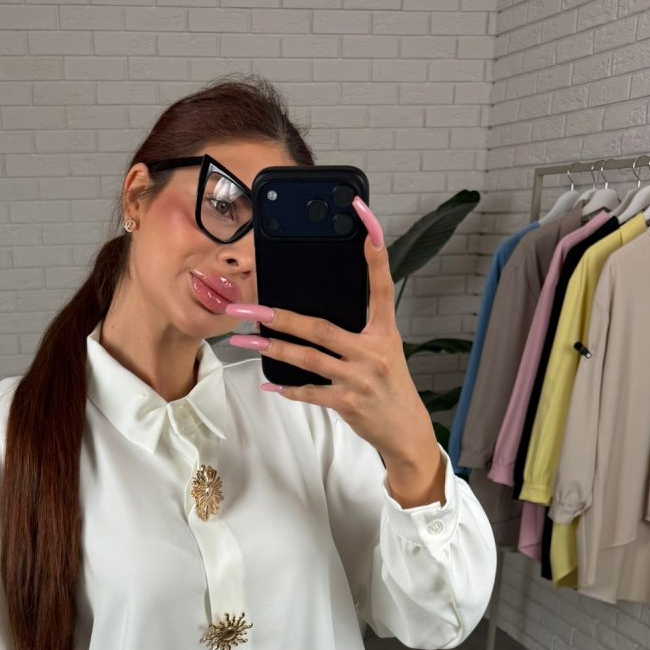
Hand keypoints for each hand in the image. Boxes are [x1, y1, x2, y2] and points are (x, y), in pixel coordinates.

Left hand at [224, 195, 438, 471]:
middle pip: (321, 328)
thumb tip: (318, 314)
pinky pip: (311, 393)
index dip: (375, 254)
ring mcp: (360, 378)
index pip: (381, 286)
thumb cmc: (389, 386)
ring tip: (244, 341)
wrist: (405, 430)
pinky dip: (289, 389)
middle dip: (281, 317)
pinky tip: (269, 384)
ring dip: (273, 349)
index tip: (365, 220)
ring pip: (308, 359)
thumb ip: (358, 330)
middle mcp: (373, 351)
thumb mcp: (384, 350)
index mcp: (384, 331)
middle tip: (250, 307)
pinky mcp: (348, 403)